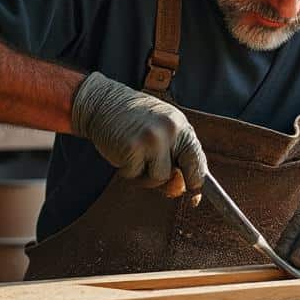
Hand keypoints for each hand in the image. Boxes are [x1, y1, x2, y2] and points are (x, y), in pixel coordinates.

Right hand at [70, 71, 205, 200]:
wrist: (103, 102)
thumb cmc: (134, 120)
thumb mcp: (162, 128)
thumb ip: (175, 154)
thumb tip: (182, 189)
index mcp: (182, 126)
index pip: (197, 161)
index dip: (196, 182)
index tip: (194, 196)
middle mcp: (170, 131)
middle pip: (178, 176)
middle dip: (165, 178)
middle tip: (149, 164)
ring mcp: (152, 139)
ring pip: (157, 179)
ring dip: (144, 175)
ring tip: (134, 155)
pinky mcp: (132, 148)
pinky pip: (134, 175)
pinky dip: (127, 170)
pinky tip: (122, 151)